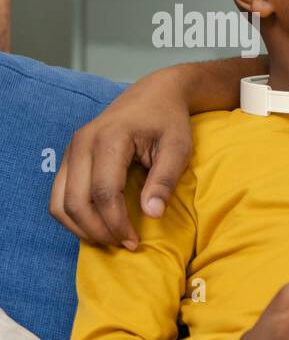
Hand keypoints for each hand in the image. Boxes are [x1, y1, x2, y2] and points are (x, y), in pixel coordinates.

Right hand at [49, 70, 192, 248]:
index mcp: (109, 139)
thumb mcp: (178, 148)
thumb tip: (151, 214)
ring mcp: (71, 150)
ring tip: (110, 239)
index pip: (104, 192)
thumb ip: (165, 180)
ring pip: (60, 202)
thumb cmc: (168, 121)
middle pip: (76, 202)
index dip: (116, 223)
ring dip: (81, 228)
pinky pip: (59, 195)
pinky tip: (97, 226)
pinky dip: (73, 216)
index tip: (135, 241)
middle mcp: (82, 143)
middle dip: (98, 230)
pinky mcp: (69, 157)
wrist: (153, 95)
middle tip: (124, 244)